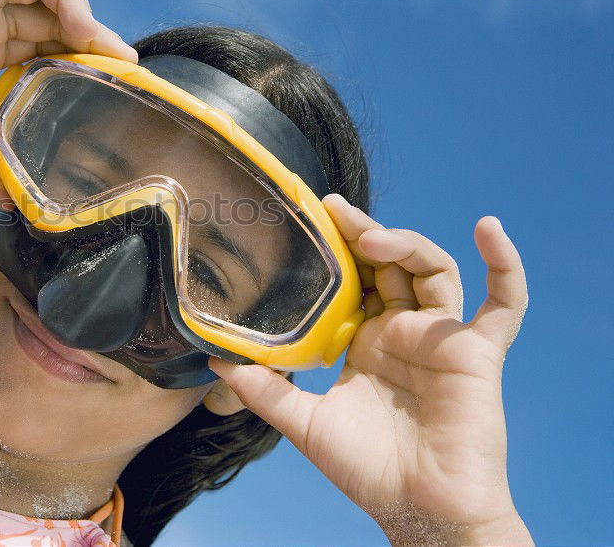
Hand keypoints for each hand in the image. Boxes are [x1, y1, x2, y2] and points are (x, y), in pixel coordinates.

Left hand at [211, 194, 531, 544]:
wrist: (420, 509)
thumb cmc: (368, 471)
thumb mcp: (304, 423)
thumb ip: (264, 390)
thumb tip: (215, 360)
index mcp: (366, 342)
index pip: (353, 280)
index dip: (336, 251)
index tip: (310, 220)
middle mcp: (403, 332)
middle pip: (389, 264)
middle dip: (364, 233)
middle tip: (333, 210)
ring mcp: (441, 338)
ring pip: (433, 270)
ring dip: (407, 244)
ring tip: (374, 238)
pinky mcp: (477, 351)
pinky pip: (505, 303)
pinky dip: (504, 265)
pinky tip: (489, 228)